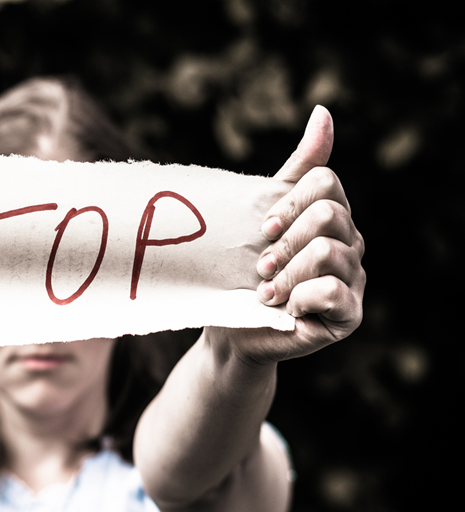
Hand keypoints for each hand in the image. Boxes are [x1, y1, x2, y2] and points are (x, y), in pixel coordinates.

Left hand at [208, 105, 365, 364]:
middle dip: (285, 241)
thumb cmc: (241, 271)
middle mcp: (349, 242)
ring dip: (286, 273)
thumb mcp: (259, 215)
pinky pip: (332, 291)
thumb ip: (296, 169)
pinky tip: (283, 308)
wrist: (230, 327)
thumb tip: (323, 111)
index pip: (325, 180)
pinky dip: (300, 297)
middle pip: (329, 214)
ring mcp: (353, 278)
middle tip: (260, 265)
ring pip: (328, 251)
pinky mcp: (348, 314)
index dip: (289, 202)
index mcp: (329, 214)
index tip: (262, 227)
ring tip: (264, 291)